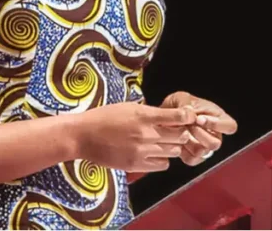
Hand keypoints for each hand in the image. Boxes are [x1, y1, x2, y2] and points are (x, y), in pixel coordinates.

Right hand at [76, 102, 196, 172]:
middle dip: (181, 133)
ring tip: (163, 143)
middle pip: (180, 137)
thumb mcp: (128, 107)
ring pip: (174, 152)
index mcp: (144, 115)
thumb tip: (170, 117)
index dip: (187, 117)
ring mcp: (141, 151)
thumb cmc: (104, 117)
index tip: (188, 117)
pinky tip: (153, 154)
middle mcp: (146, 134)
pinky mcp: (136, 165)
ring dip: (173, 147)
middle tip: (176, 131)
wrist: (83, 136)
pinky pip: (162, 165)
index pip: (178, 117)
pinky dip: (162, 160)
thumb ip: (150, 113)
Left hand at [160, 91, 237, 165]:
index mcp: (218, 117)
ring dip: (190, 142)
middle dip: (198, 133)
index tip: (199, 118)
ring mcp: (205, 147)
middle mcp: (215, 134)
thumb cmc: (180, 105)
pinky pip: (191, 159)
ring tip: (180, 132)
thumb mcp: (181, 98)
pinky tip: (177, 141)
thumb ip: (186, 103)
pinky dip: (182, 151)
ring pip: (204, 152)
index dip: (216, 124)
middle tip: (187, 125)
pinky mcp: (194, 156)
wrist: (166, 116)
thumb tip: (189, 113)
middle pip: (216, 143)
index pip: (230, 126)